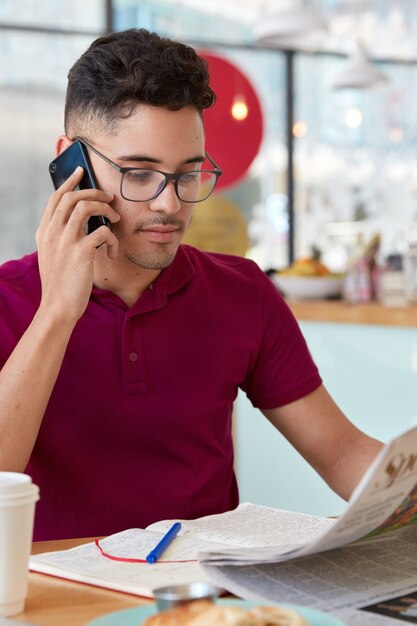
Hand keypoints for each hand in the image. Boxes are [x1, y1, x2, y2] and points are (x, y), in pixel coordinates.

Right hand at [36, 166, 119, 323]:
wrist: (58, 307)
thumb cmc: (61, 283)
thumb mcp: (54, 255)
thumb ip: (61, 237)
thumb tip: (81, 221)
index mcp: (44, 231)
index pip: (56, 198)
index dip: (70, 182)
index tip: (81, 172)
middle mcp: (52, 232)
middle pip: (73, 197)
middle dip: (94, 192)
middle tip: (109, 198)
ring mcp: (65, 241)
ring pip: (87, 207)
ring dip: (106, 209)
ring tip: (114, 219)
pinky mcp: (81, 252)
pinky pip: (103, 232)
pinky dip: (112, 239)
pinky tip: (112, 251)